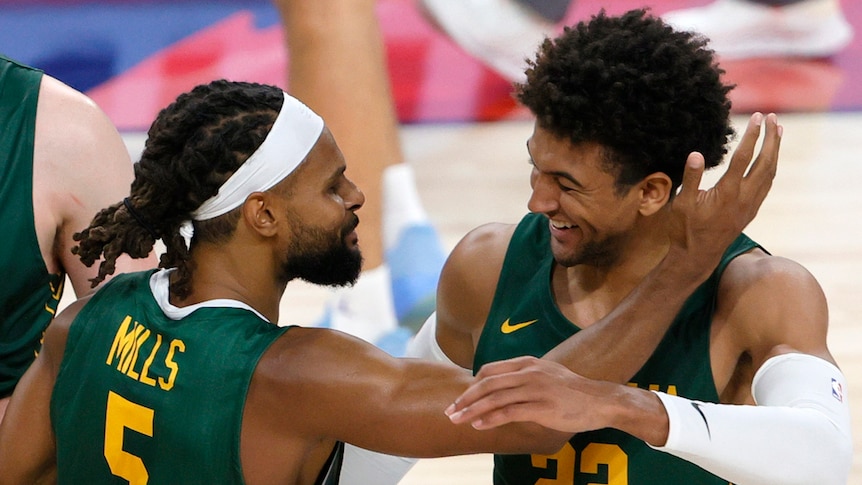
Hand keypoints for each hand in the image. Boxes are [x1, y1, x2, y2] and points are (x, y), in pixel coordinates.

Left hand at [445, 356, 611, 432]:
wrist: (600, 400)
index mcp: (528, 363)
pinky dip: (490, 419)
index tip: (463, 397)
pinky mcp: (542, 407)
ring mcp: (535, 389)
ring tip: (458, 420)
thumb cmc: (572, 391)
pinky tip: (478, 425)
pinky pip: (509, 412)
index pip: (490, 370)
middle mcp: (529, 372)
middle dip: (465, 398)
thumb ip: (525, 377)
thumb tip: (502, 387)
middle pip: (487, 383)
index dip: (473, 384)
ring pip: (494, 398)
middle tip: (450, 410)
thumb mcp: (546, 375)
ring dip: (472, 410)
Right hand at [667, 112, 780, 274]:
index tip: (755, 117)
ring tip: (777, 131)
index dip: (750, 135)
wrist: (698, 256)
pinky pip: (767, 184)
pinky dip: (771, 166)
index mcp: (727, 192)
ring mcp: (750, 205)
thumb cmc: (685, 229)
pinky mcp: (751, 210)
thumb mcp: (682, 203)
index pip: (743, 157)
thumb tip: (696, 154)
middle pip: (764, 162)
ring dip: (775, 150)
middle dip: (770, 138)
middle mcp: (744, 197)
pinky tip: (770, 159)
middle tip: (771, 118)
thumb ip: (690, 178)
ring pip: (770, 173)